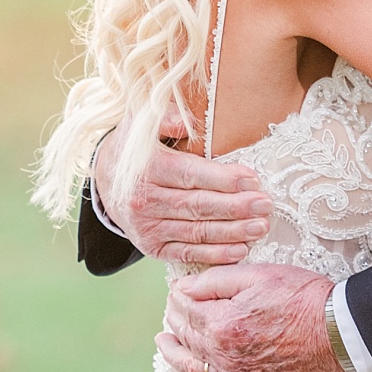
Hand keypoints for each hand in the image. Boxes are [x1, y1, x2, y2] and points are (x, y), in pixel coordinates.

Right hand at [93, 113, 271, 265]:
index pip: (189, 174)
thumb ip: (165, 117)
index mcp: (146, 168)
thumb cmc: (136, 147)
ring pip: (196, 232)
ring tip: (260, 227)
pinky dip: (214, 254)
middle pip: (197, 206)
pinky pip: (187, 253)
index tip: (252, 179)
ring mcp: (147, 227)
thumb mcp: (141, 122)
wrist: (106, 180)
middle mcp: (144, 201)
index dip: (222, 179)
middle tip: (265, 205)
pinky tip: (240, 250)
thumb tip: (186, 123)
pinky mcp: (152, 247)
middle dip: (235, 207)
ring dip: (232, 232)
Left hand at [158, 263, 344, 371]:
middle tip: (173, 311)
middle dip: (175, 320)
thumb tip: (183, 286)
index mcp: (222, 324)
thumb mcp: (259, 274)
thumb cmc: (306, 301)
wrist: (340, 333)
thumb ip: (216, 280)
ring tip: (164, 344)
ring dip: (173, 356)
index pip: (187, 309)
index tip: (179, 291)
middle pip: (187, 337)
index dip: (180, 297)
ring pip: (193, 368)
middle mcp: (224, 356)